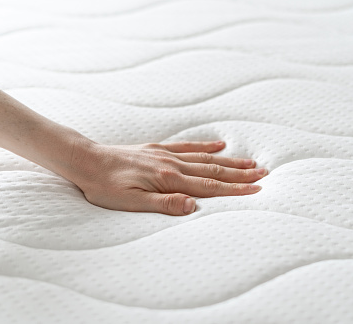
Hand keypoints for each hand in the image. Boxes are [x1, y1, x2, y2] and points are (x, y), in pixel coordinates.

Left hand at [69, 140, 267, 214]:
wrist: (87, 161)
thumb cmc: (105, 187)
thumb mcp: (130, 203)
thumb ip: (163, 204)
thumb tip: (193, 206)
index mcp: (168, 180)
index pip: (210, 186)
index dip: (235, 189)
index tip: (258, 189)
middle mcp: (172, 164)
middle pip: (214, 170)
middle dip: (241, 174)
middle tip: (265, 173)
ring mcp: (167, 155)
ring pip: (206, 159)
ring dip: (231, 161)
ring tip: (252, 162)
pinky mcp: (159, 150)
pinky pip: (188, 147)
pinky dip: (206, 147)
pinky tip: (220, 146)